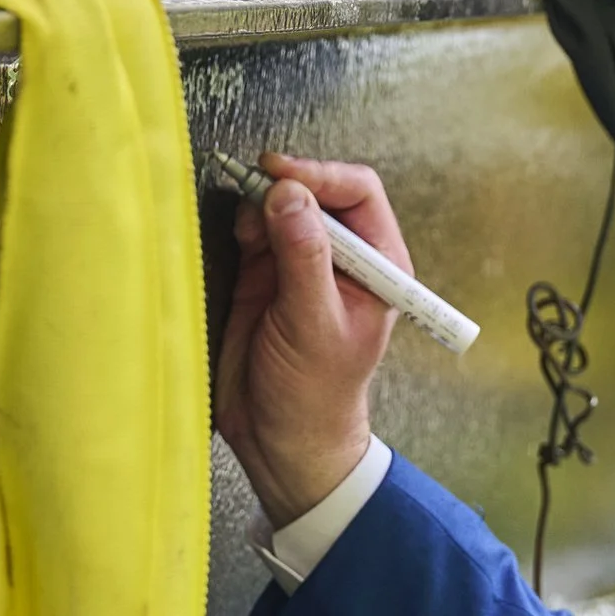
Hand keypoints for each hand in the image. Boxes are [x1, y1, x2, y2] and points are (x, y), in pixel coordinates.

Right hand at [214, 154, 410, 525]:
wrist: (280, 440)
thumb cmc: (315, 397)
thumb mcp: (313, 324)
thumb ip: (303, 258)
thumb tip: (290, 196)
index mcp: (377, 266)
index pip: (358, 193)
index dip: (320, 176)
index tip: (281, 175)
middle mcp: (341, 258)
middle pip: (317, 191)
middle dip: (285, 184)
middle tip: (252, 188)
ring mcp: (300, 264)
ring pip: (281, 205)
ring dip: (259, 202)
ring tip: (245, 222)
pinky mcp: (264, 276)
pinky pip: (253, 230)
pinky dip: (241, 223)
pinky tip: (237, 236)